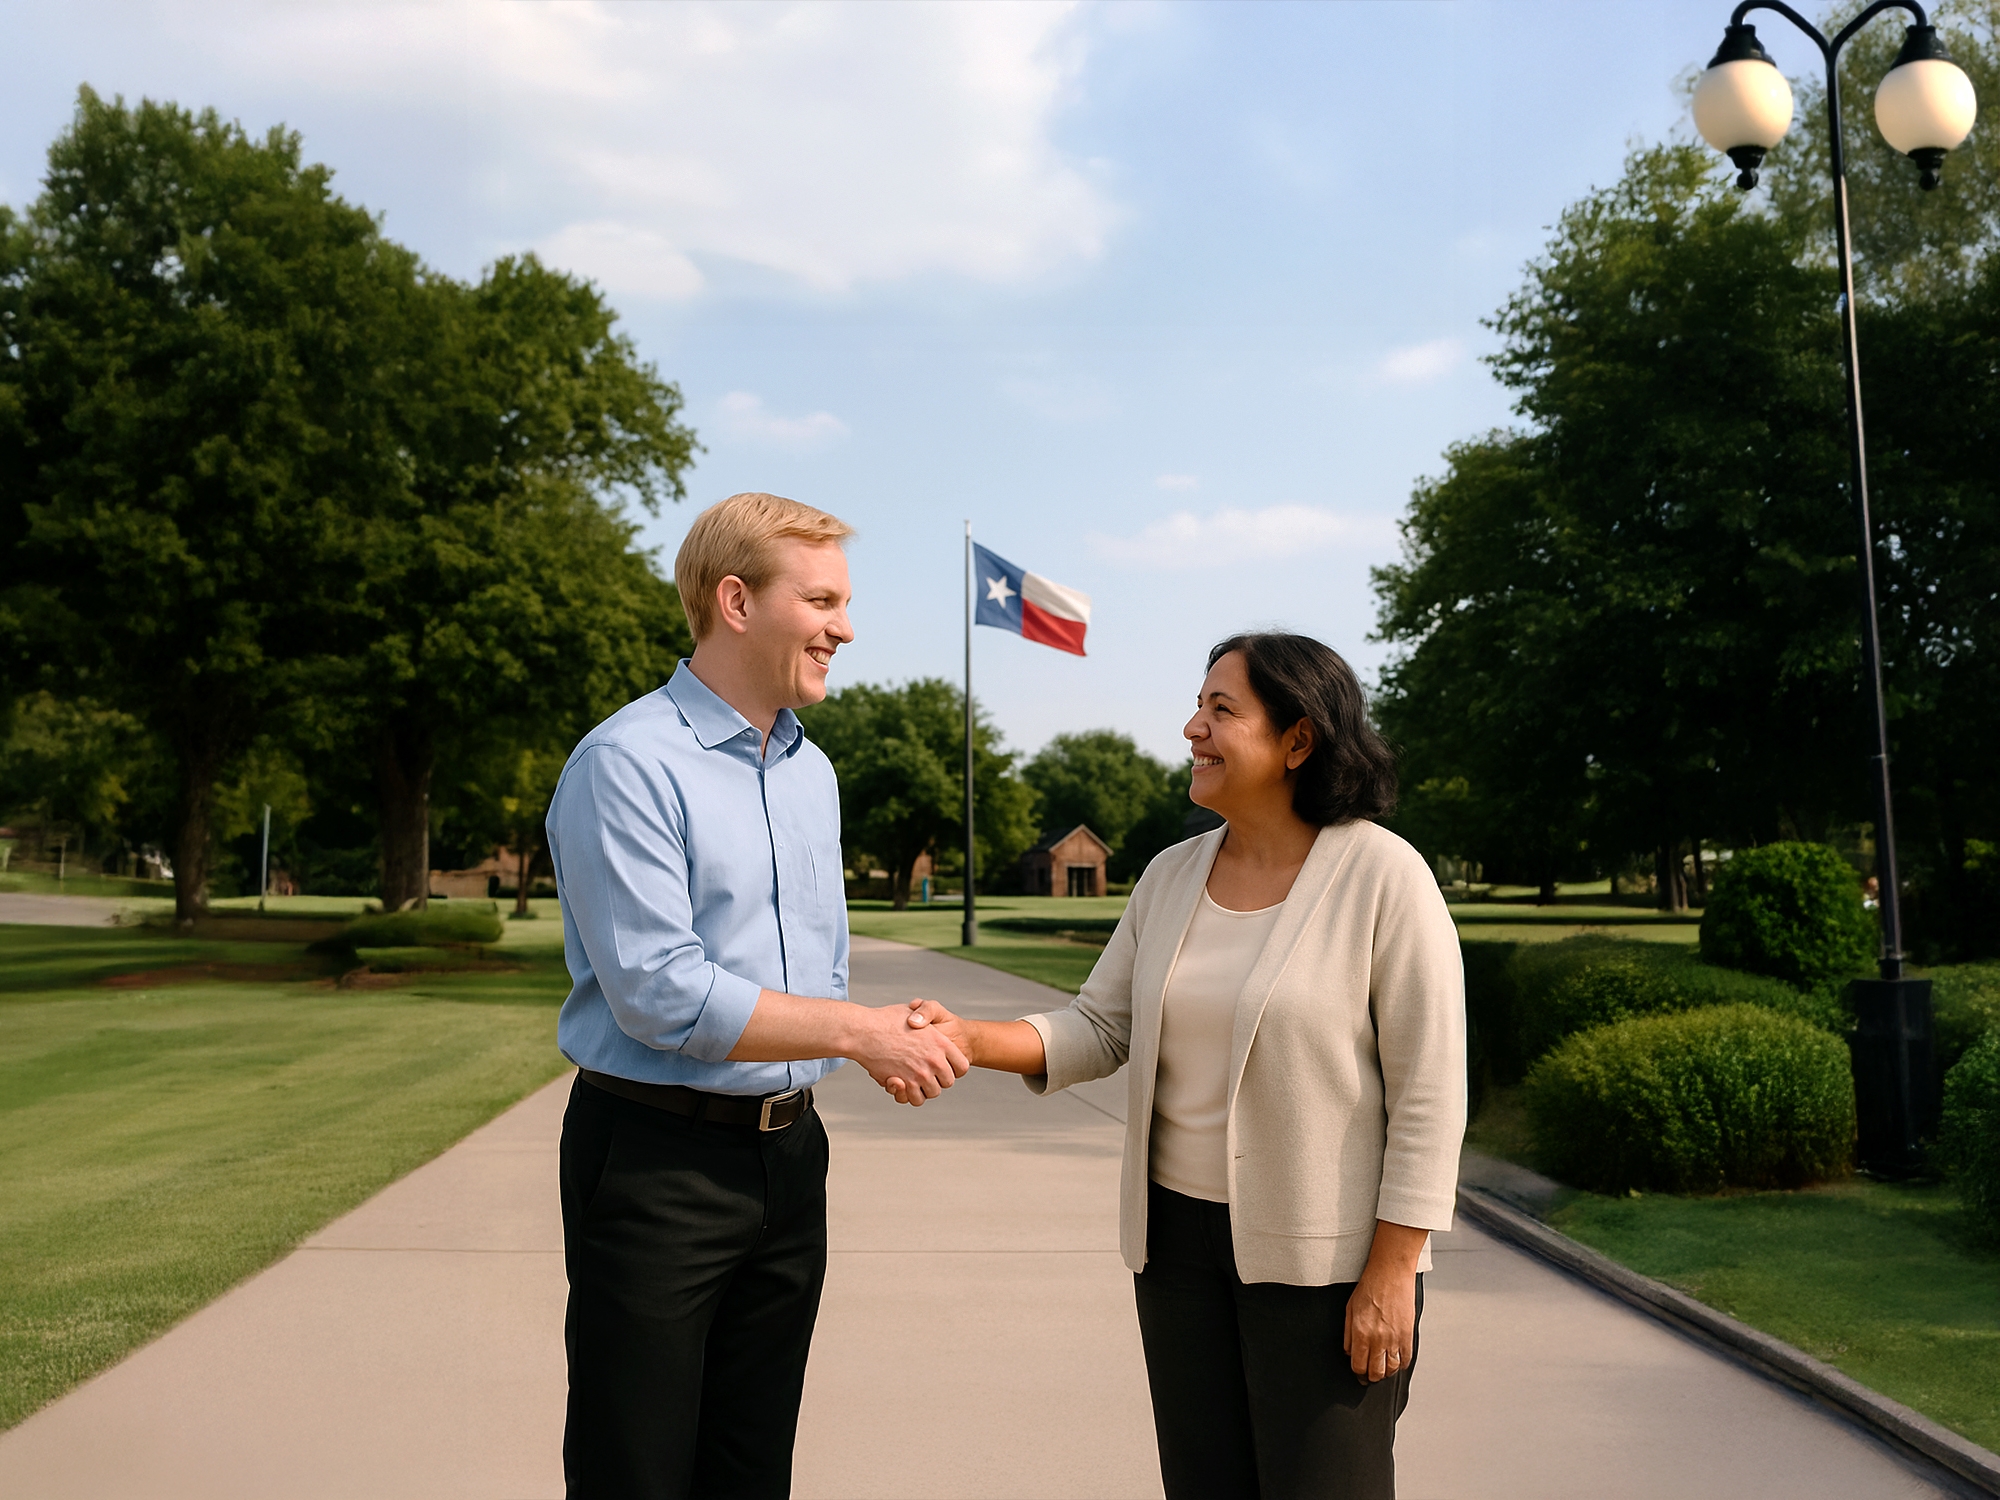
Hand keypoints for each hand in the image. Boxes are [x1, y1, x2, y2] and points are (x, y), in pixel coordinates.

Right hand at [850, 1000, 966, 1105]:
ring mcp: (920, 1073)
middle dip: (939, 1080)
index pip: (962, 1066)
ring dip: (924, 1089)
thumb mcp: (913, 1012)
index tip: (945, 1068)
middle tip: (925, 1073)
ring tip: (913, 1080)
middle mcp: (934, 1060)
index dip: (955, 1069)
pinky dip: (911, 1096)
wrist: (864, 1031)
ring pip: (933, 1093)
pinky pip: (916, 1099)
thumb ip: (925, 1020)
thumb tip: (924, 1023)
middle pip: (948, 1082)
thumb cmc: (885, 1020)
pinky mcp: (905, 1084)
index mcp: (941, 1042)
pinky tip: (903, 1085)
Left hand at [1343, 1221, 1426, 1382]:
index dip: (1358, 1373)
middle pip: (1375, 1372)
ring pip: (1391, 1369)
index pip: (1358, 1365)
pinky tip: (1396, 1360)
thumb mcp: (1350, 1309)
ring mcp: (1395, 1338)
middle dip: (1371, 1376)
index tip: (1359, 1373)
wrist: (1390, 1273)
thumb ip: (1348, 1335)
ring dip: (1386, 1372)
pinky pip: (1406, 1359)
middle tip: (1370, 1374)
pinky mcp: (1408, 1334)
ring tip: (1383, 1367)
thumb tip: (1349, 1353)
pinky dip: (1400, 1364)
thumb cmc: (1370, 1287)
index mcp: (1361, 1332)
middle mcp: (1378, 1338)